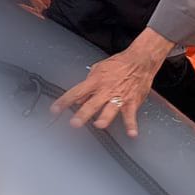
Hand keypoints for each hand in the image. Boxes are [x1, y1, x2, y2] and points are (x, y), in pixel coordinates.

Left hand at [50, 30, 172, 137]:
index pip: (76, 92)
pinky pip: (131, 115)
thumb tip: (77, 100)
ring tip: (99, 125)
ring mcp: (119, 97)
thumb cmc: (118, 65)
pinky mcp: (132, 102)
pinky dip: (131, 125)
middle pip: (92, 103)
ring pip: (110, 109)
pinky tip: (131, 134)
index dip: (64, 101)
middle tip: (75, 123)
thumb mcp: (98, 70)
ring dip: (104, 117)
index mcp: (95, 81)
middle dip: (82, 114)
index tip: (55, 110)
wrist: (139, 60)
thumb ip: (87, 85)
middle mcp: (106, 90)